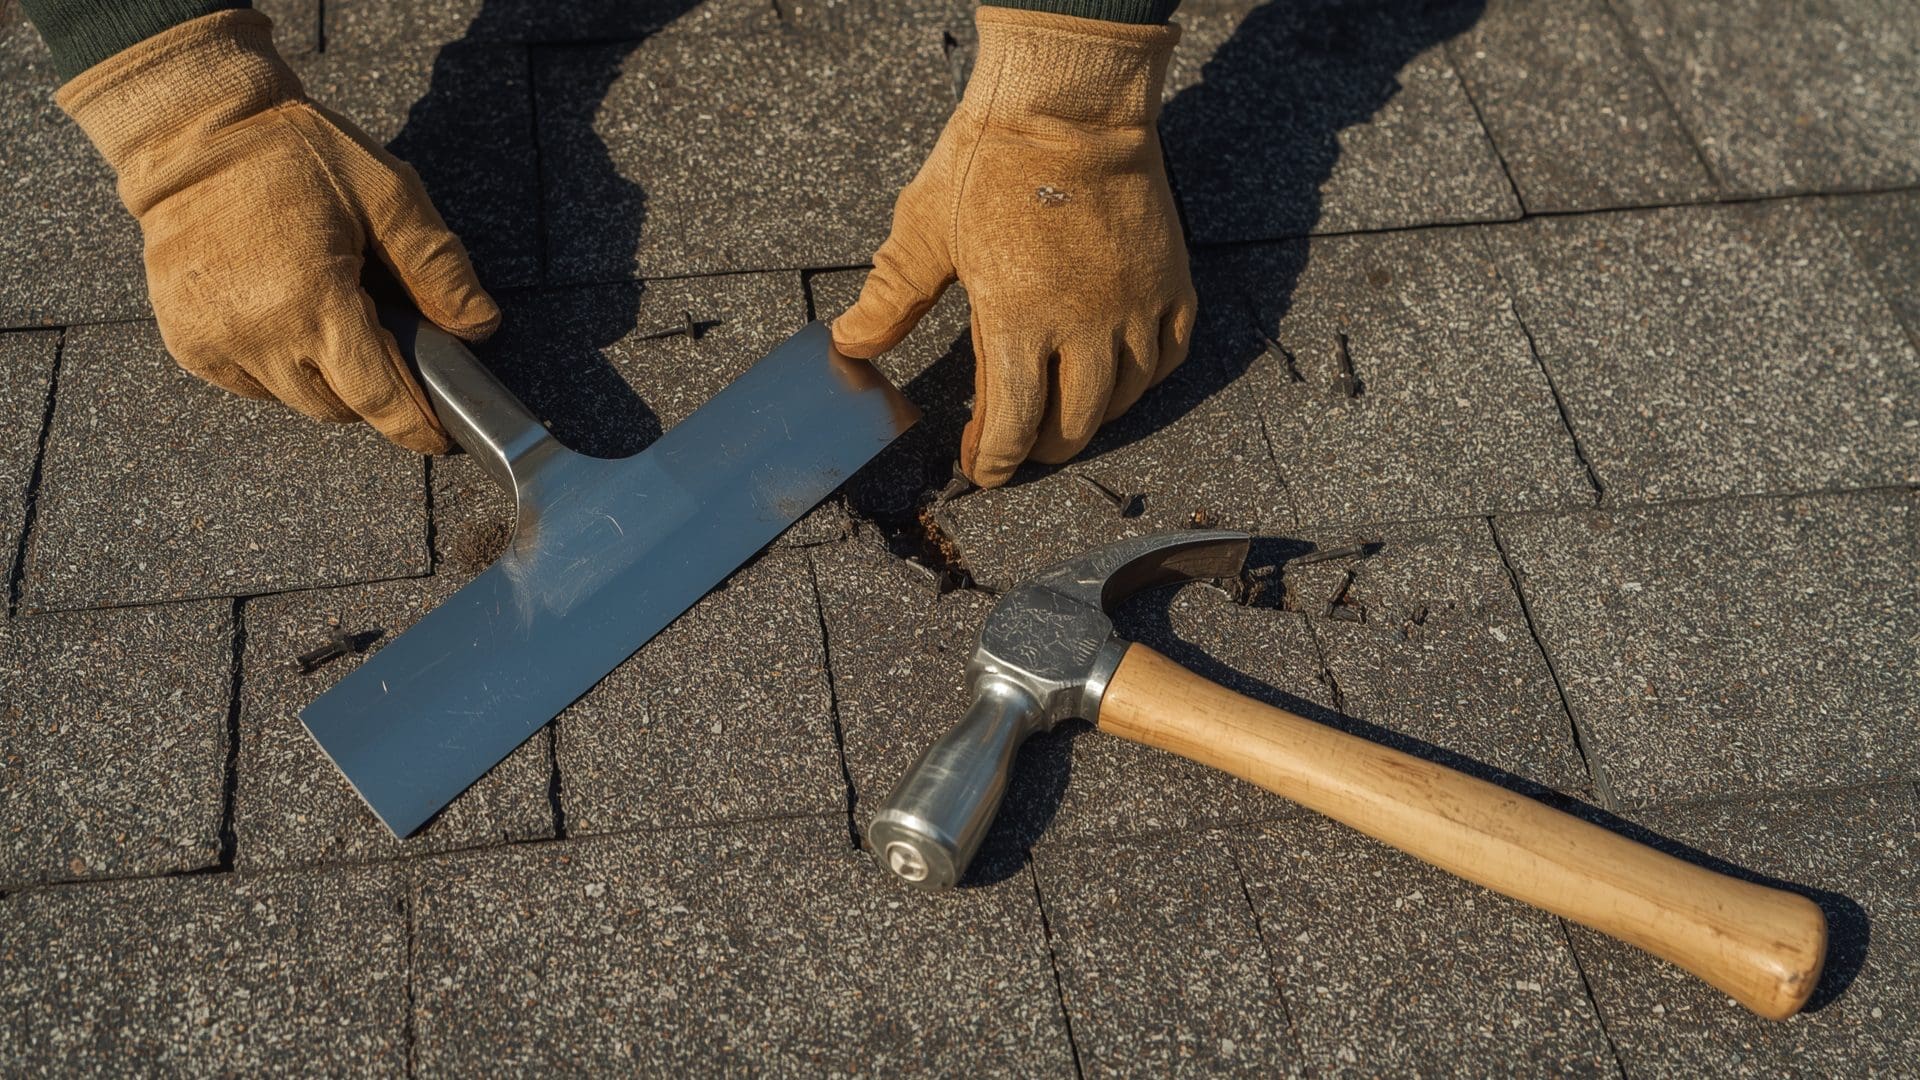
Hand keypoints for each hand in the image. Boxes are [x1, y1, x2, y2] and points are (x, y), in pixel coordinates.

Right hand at [58, 10, 497, 453]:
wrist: (194, 134)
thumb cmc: (299, 156)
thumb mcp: (389, 195)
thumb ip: (438, 267)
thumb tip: (480, 327)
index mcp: (315, 301)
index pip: (377, 398)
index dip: (415, 425)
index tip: (439, 435)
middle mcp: (260, 334)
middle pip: (338, 408)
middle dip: (372, 392)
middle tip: (385, 347)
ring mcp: (216, 341)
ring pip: (294, 400)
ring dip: (324, 379)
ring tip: (334, 323)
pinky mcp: (187, 341)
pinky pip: (250, 383)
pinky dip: (278, 367)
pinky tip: (286, 317)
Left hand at [834, 7, 1195, 487]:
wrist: (1069, 100)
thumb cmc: (990, 160)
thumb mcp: (924, 229)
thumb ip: (890, 297)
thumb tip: (850, 343)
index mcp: (1019, 321)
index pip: (1013, 429)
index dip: (994, 461)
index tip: (980, 466)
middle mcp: (1086, 327)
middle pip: (1072, 428)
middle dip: (1038, 451)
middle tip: (1016, 446)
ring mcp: (1135, 307)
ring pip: (1123, 401)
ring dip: (1088, 420)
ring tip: (1060, 415)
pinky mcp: (1171, 283)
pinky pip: (1166, 358)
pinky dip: (1140, 379)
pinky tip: (1115, 375)